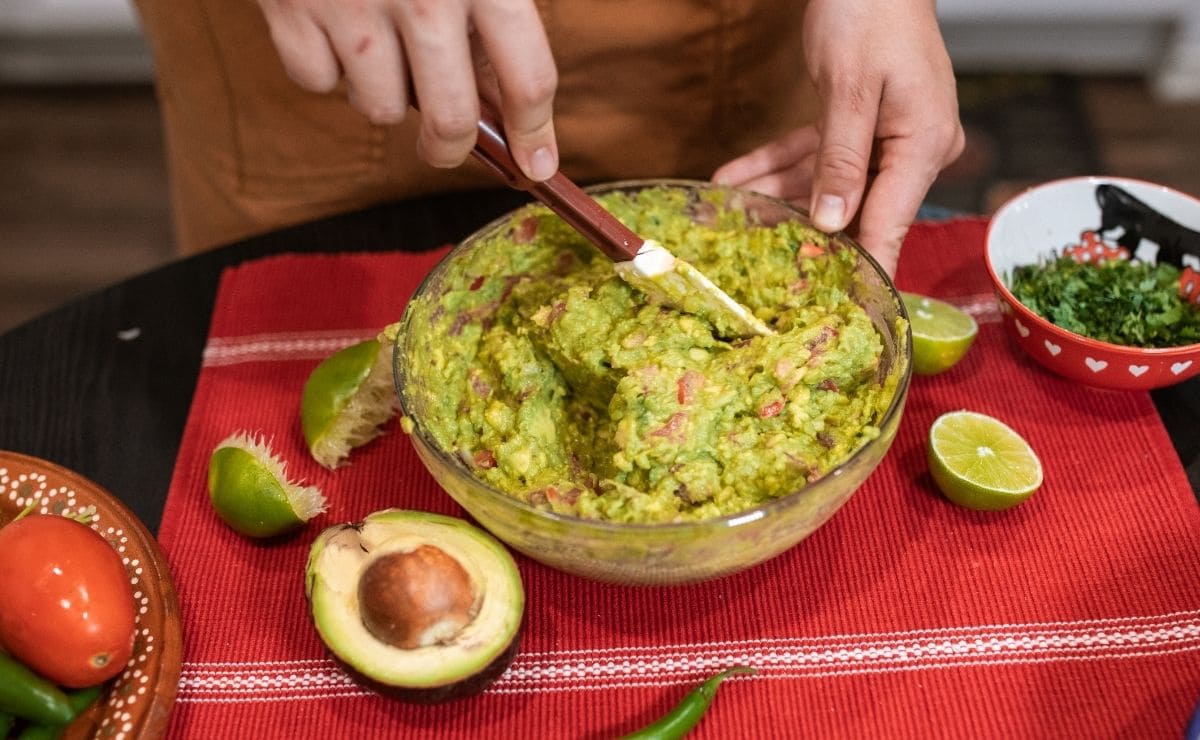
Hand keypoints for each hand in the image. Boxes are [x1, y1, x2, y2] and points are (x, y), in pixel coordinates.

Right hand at [256, 0, 559, 181]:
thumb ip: (497, 9)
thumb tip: (506, 95)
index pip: (529, 77)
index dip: (536, 132)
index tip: (536, 163)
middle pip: (450, 120)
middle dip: (450, 148)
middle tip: (446, 145)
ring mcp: (352, 4)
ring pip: (380, 109)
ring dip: (385, 97)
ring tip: (383, 54)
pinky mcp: (290, 6)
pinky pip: (315, 83)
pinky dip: (325, 71)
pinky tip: (333, 32)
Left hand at [711, 0, 963, 274]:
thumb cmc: (870, 13)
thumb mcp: (848, 88)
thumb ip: (839, 159)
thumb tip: (831, 222)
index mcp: (923, 144)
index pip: (890, 223)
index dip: (862, 269)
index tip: (837, 311)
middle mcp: (912, 147)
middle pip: (854, 207)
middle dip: (800, 230)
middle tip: (756, 260)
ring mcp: (887, 136)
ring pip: (826, 183)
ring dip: (775, 196)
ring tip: (728, 212)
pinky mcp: (860, 123)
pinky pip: (816, 154)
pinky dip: (777, 165)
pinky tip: (734, 178)